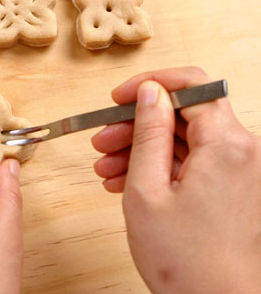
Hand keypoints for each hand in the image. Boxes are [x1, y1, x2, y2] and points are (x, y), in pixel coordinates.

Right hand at [92, 67, 260, 292]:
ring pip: (184, 139)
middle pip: (184, 113)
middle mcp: (242, 151)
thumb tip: (149, 93)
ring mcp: (239, 170)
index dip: (150, 85)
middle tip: (102, 140)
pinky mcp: (232, 187)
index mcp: (226, 144)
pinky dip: (159, 166)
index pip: (192, 84)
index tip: (119, 98)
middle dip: (137, 123)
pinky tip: (126, 181)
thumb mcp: (147, 189)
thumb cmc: (185, 260)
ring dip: (141, 147)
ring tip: (106, 168)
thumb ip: (148, 132)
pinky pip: (192, 161)